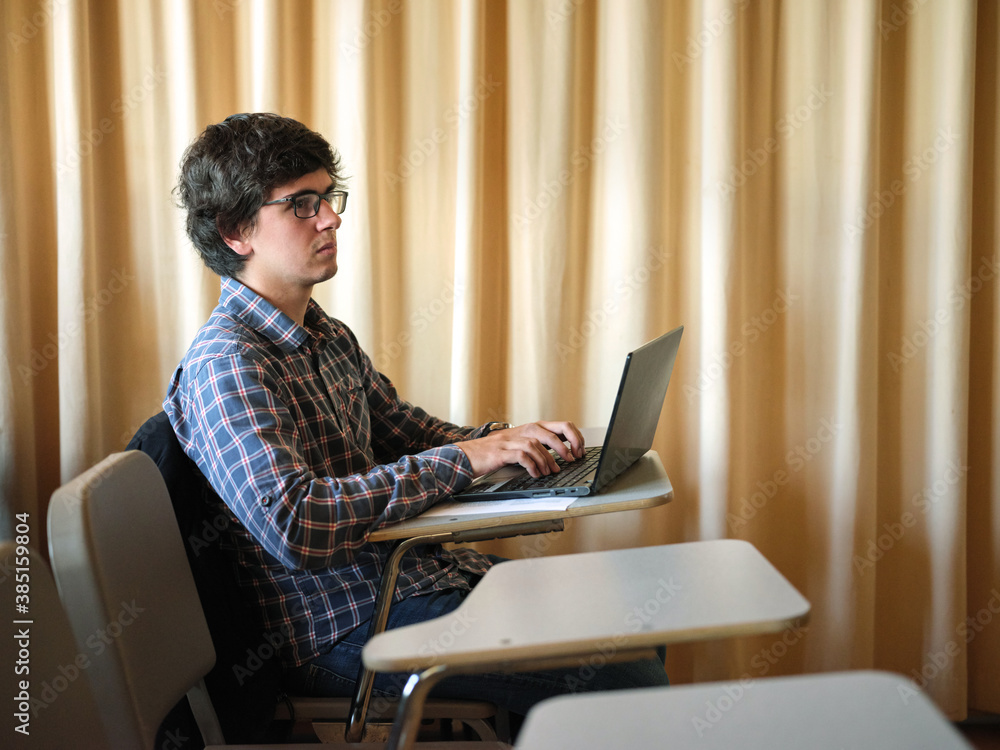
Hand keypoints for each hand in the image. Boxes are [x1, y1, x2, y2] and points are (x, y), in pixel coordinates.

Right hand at [457, 421, 585, 478]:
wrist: (468, 455)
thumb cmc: (496, 452)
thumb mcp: (521, 445)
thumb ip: (539, 447)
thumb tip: (563, 457)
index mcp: (532, 428)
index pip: (561, 425)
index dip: (575, 437)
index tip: (580, 452)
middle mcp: (524, 430)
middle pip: (552, 432)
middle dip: (566, 446)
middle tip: (572, 460)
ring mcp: (512, 440)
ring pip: (537, 444)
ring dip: (548, 460)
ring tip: (551, 471)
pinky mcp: (502, 451)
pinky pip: (522, 456)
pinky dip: (531, 466)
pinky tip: (535, 474)